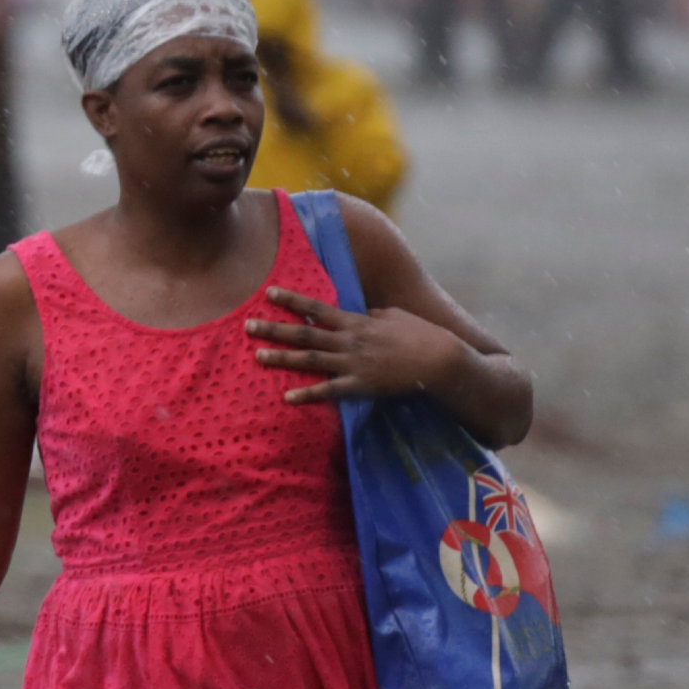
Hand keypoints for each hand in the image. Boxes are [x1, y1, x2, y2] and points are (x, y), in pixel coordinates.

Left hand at [247, 287, 468, 405]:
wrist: (441, 361)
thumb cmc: (422, 335)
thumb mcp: (395, 316)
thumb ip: (372, 315)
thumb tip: (360, 313)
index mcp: (357, 321)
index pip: (318, 308)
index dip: (292, 300)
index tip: (269, 292)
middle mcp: (350, 340)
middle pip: (305, 332)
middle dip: (275, 328)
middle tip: (247, 325)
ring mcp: (354, 363)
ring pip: (311, 359)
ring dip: (282, 357)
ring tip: (257, 355)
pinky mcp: (361, 384)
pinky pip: (329, 390)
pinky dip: (308, 394)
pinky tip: (287, 397)